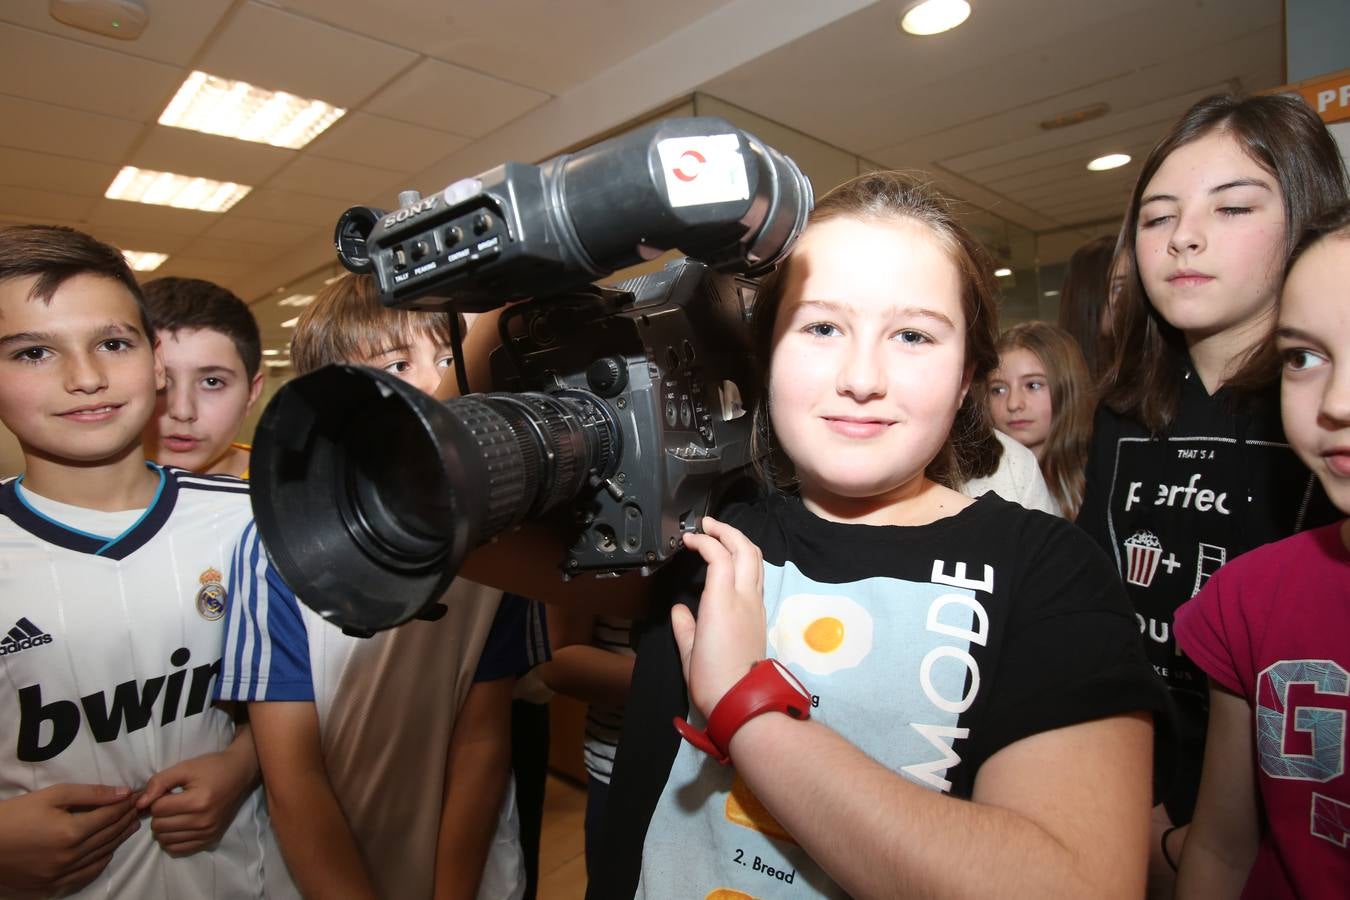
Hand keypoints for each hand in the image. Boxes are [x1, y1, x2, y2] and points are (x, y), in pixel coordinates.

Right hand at [0, 783, 139, 894]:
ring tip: (131, 826)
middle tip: (139, 809)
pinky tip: (108, 853)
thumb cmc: (14, 815)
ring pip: (101, 855)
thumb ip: (90, 794)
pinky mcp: (52, 886)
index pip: (110, 816)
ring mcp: (62, 874)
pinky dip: (101, 862)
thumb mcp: (51, 796)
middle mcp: (71, 856)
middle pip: (109, 835)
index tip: (138, 796)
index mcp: (72, 832)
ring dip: (119, 839)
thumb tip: (123, 793)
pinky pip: (85, 875)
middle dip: (126, 820)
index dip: (126, 805)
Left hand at [137, 744, 256, 855]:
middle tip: (169, 802)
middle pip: (160, 826)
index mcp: (198, 801)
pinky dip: (171, 840)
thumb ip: (159, 782)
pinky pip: (178, 850)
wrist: (241, 774)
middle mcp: (203, 821)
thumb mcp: (185, 767)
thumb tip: (140, 804)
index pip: (158, 809)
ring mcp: (207, 833)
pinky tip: (177, 827)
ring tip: (173, 813)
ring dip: (163, 827)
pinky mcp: (210, 840)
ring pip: (165, 840)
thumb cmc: (212, 767)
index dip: (155, 798)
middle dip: (158, 813)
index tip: (165, 791)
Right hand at [673, 516, 766, 716]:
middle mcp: (745, 598)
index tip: (688, 540)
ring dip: (740, 542)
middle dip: (728, 531)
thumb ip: (684, 625)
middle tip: (708, 525)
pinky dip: (746, 561)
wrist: (745, 702)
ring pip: (757, 561)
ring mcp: (757, 606)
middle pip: (745, 549)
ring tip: (722, 537)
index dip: (704, 541)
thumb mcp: (689, 651)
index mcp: (723, 602)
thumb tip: (680, 610)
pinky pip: (758, 577)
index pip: (719, 556)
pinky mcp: (761, 615)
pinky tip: (733, 565)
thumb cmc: (712, 679)